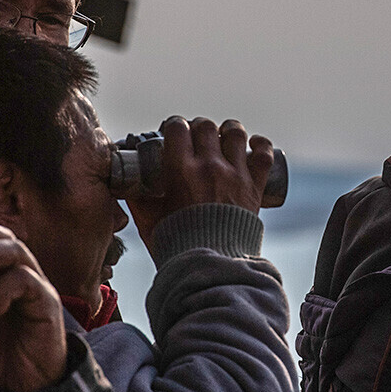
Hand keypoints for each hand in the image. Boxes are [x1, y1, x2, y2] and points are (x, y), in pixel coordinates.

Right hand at [125, 117, 272, 252]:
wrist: (211, 266)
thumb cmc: (177, 246)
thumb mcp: (148, 222)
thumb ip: (137, 200)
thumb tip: (127, 183)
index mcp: (180, 171)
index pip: (177, 127)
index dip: (174, 125)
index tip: (174, 132)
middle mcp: (209, 167)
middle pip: (205, 126)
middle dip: (199, 127)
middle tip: (197, 138)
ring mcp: (235, 174)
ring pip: (235, 133)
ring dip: (228, 130)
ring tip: (224, 137)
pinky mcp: (255, 186)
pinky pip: (264, 153)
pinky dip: (260, 145)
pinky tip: (253, 144)